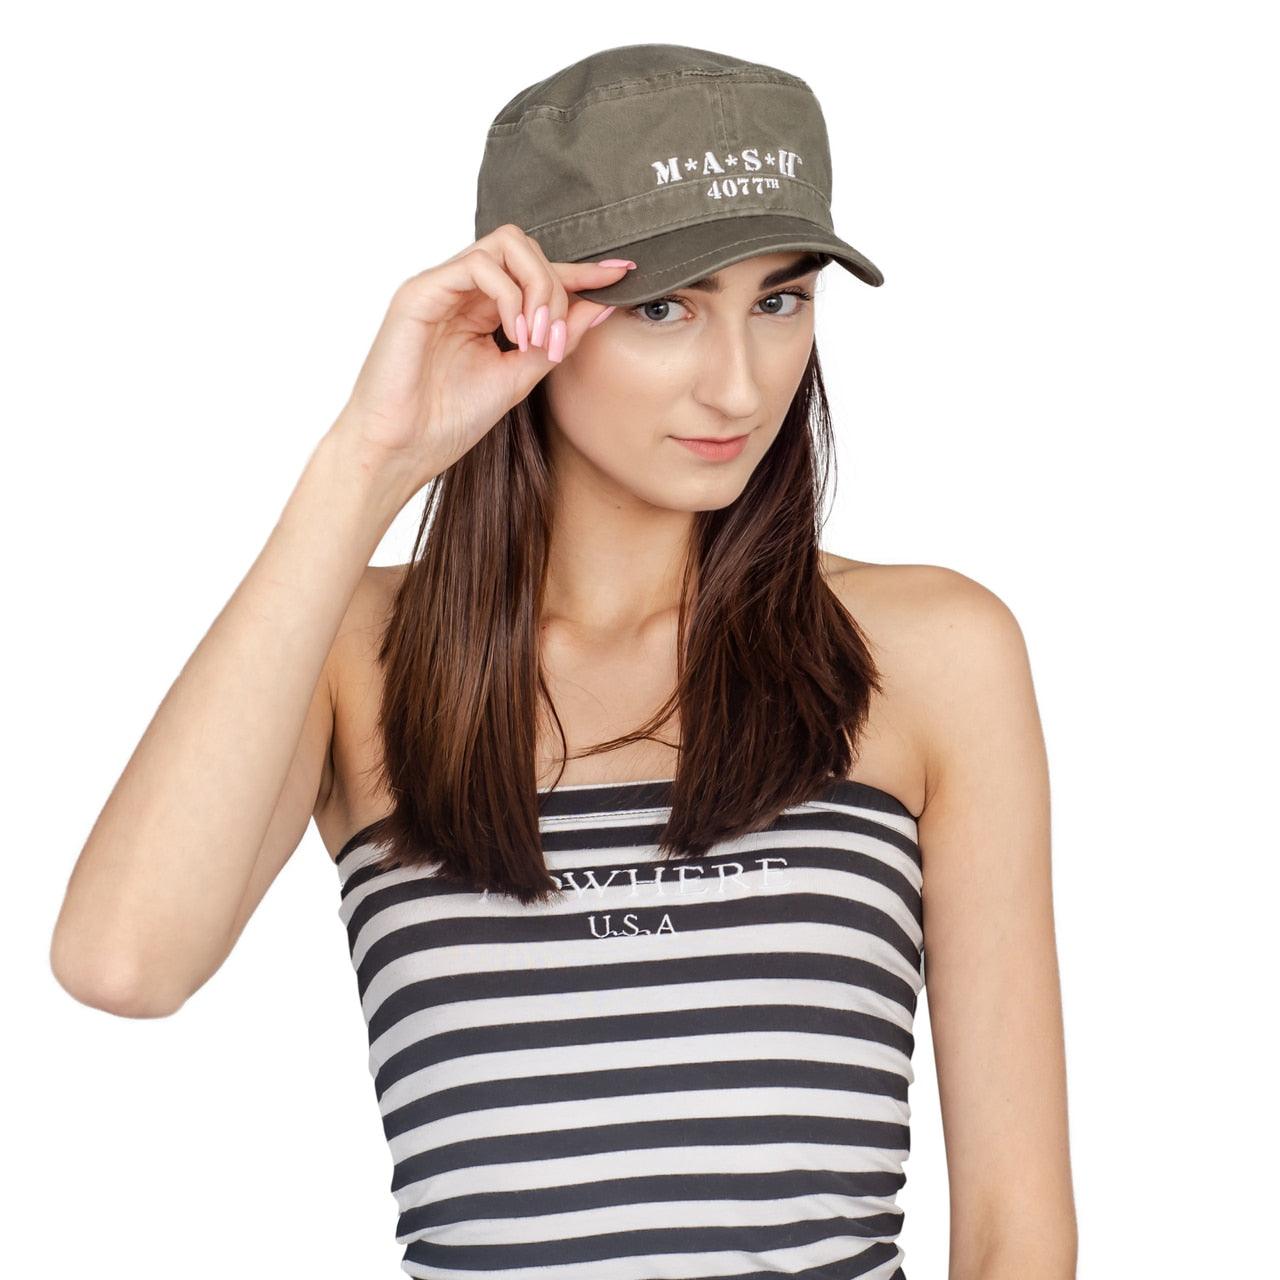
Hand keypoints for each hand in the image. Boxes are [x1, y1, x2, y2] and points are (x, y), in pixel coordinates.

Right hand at [331, 224, 631, 485]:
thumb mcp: (519, 377)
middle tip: (556, 338)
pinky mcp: (420, 292)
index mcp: (484, 309)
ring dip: (538, 290)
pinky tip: (515, 334)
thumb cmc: (447, 421)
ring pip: (506, 245)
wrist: (401, 450)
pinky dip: (510, 296)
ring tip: (536, 339)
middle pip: (525, 247)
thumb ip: (557, 341)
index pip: (537, 272)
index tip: (622, 275)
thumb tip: (600, 306)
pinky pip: (479, 266)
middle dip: (557, 286)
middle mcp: (462, 291)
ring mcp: (441, 287)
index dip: (581, 271)